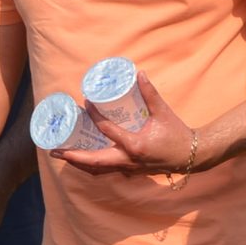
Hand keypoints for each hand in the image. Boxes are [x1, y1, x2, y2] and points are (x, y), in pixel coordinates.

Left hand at [52, 71, 195, 176]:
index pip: (108, 131)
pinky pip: (106, 171)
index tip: (84, 103)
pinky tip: (81, 160)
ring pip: (98, 170)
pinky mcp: (130, 171)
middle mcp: (129, 160)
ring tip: (62, 155)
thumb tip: (139, 73)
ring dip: (78, 164)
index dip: (94, 116)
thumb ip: (151, 93)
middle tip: (54, 149)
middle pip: (94, 162)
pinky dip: (91, 167)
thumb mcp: (164, 112)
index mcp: (136, 145)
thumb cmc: (177, 134)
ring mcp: (128, 169)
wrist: (191, 156)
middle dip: (73, 156)